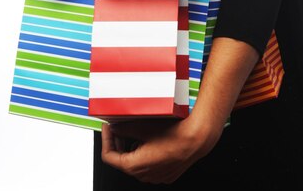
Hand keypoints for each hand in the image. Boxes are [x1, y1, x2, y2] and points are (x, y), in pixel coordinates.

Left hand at [101, 114, 220, 184]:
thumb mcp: (143, 127)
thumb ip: (125, 128)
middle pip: (123, 159)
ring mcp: (155, 176)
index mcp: (133, 166)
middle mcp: (143, 175)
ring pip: (137, 162)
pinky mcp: (166, 174)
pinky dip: (147, 154)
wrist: (196, 139)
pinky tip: (153, 140)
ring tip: (139, 132)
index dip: (106, 139)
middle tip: (121, 127)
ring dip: (134, 148)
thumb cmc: (173, 134)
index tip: (109, 127)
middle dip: (120, 142)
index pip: (109, 156)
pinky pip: (151, 165)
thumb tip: (115, 128)